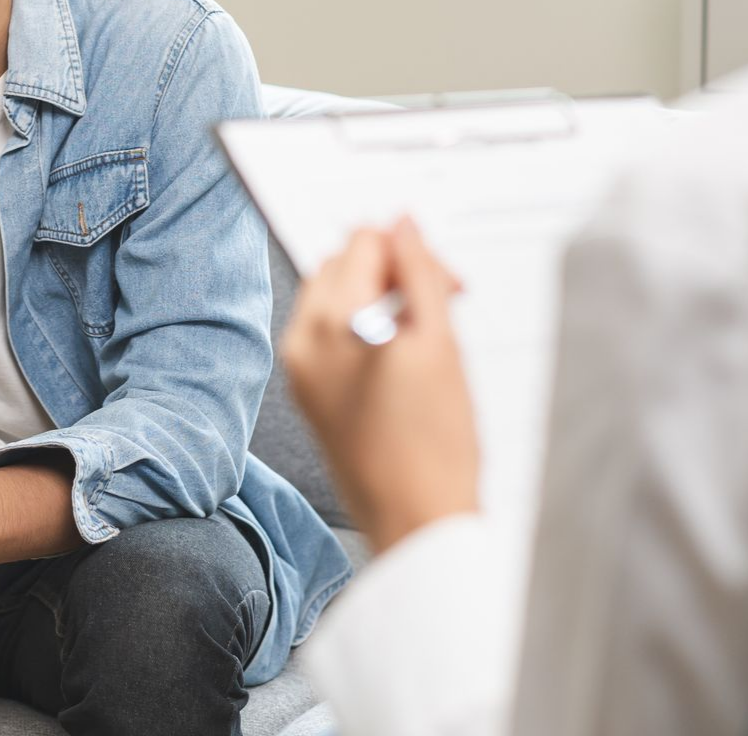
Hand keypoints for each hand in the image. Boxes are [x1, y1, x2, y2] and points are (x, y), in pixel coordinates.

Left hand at [280, 218, 479, 552]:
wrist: (417, 523)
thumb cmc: (438, 444)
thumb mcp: (441, 343)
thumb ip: (420, 272)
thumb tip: (404, 222)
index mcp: (332, 321)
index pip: (362, 242)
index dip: (409, 250)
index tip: (447, 281)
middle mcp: (302, 339)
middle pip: (341, 264)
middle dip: (390, 268)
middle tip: (443, 298)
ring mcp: (300, 368)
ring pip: (333, 295)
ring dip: (376, 293)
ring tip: (426, 328)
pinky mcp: (307, 392)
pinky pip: (327, 333)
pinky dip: (361, 325)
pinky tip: (402, 353)